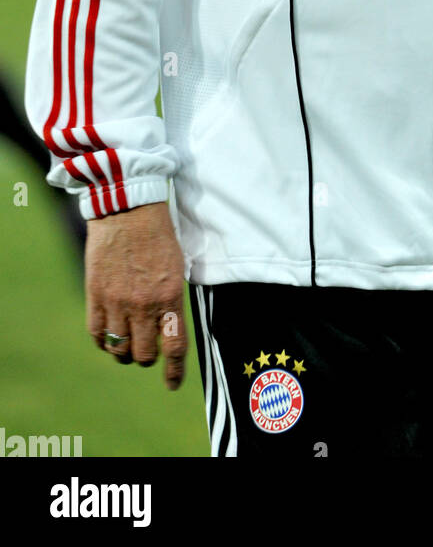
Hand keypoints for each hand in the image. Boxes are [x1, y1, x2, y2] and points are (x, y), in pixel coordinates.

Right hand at [85, 200, 187, 390]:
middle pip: (144, 354)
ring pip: (119, 348)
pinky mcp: (95, 295)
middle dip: (148, 357)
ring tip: (128, 342)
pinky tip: (108, 335)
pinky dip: (103, 341)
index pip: (174, 347)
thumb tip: (169, 327)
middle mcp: (143, 305)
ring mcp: (116, 302)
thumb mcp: (177, 266)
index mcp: (170, 296)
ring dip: (125, 351)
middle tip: (149, 349)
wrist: (127, 208)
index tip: (173, 384)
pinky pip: (96, 334)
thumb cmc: (159, 233)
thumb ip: (172, 299)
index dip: (174, 371)